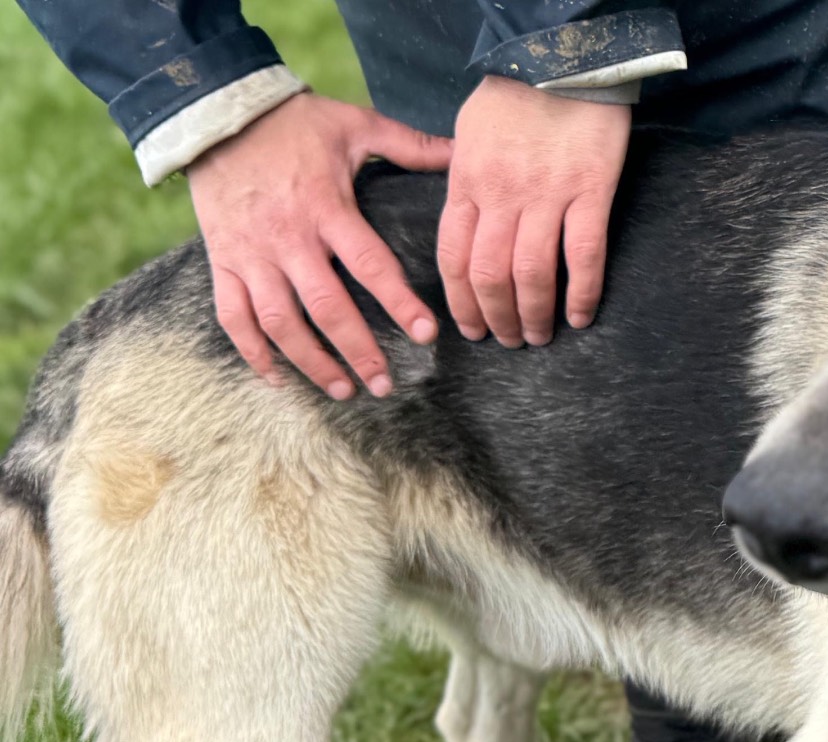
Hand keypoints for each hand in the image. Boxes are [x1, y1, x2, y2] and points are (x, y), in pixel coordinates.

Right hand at [188, 93, 452, 398]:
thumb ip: (408, 144)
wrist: (214, 112)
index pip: (369, 264)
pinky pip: (233, 317)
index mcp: (325, 207)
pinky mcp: (222, 261)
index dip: (399, 302)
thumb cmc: (292, 122)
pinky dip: (253, 352)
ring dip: (311, 362)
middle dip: (358, 351)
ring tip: (343, 390)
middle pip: (326, 307)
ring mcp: (250, 254)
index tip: (426, 333)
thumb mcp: (353, 124)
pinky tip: (278, 379)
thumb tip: (461, 153)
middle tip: (384, 386)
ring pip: (280, 322)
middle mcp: (287, 238)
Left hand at [438, 76, 630, 347]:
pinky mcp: (590, 190)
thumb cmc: (517, 95)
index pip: (453, 257)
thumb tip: (463, 221)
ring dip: (533, 314)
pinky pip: (584, 255)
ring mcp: (547, 194)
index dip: (460, 302)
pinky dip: (583, 293)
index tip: (471, 328)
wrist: (564, 56)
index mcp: (467, 180)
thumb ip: (462, 180)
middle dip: (496, 318)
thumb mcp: (468, 133)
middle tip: (508, 341)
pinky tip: (582, 316)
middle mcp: (501, 194)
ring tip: (539, 336)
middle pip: (489, 275)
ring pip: (532, 274)